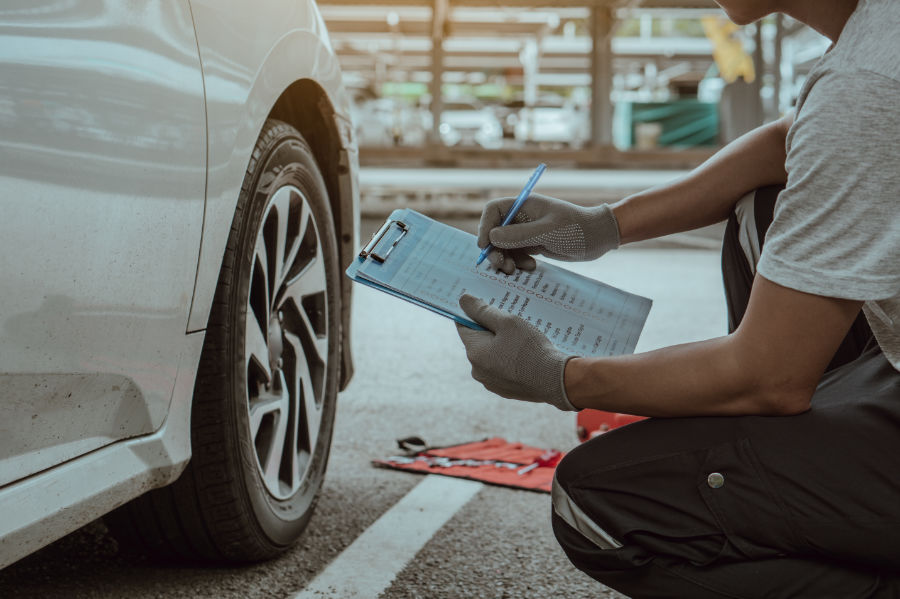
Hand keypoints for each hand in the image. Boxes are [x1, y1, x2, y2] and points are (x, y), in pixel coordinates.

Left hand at [455, 294, 578, 410]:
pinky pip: (501, 368)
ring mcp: (490, 382)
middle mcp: (477, 370)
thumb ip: (483, 310)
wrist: (555, 381)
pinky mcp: (504, 390)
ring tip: (520, 337)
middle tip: (509, 320)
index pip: (463, 326)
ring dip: (500, 345)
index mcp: (474, 352)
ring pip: (490, 355)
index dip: (472, 313)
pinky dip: (508, 359)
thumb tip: (464, 300)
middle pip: (477, 341)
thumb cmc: (531, 349)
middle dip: (490, 329)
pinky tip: (524, 353)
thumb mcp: (508, 322)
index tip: (483, 304)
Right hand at [479, 192, 619, 273]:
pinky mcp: (533, 244)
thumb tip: (492, 237)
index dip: (485, 226)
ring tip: (515, 271)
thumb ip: (519, 235)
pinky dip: (518, 263)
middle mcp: (522, 217)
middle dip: (495, 250)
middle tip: (502, 267)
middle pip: (495, 231)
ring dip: (505, 259)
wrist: (598, 237)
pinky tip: (531, 267)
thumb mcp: (548, 232)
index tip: (485, 246)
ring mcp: (526, 231)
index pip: (493, 210)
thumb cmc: (577, 229)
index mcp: (524, 206)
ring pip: (504, 246)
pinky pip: (516, 254)